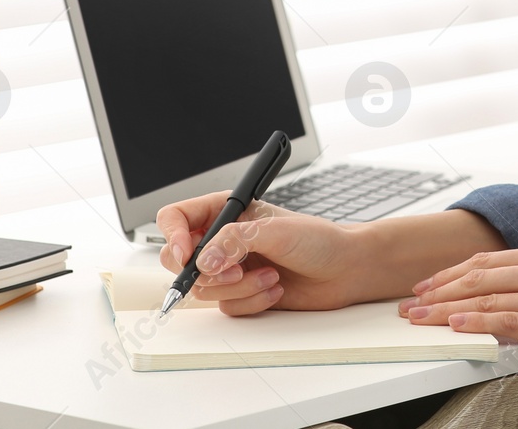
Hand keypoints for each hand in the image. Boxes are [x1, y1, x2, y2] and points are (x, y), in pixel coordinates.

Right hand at [155, 192, 359, 314]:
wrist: (345, 270)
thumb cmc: (318, 240)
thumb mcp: (277, 231)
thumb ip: (236, 241)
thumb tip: (204, 260)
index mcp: (227, 211)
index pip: (176, 218)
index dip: (172, 236)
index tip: (186, 254)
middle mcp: (223, 240)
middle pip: (180, 260)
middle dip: (207, 272)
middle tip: (236, 271)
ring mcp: (231, 268)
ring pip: (204, 288)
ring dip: (239, 288)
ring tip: (271, 275)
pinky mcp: (242, 293)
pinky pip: (226, 307)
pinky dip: (251, 301)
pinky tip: (276, 289)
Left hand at [396, 242, 517, 410]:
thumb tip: (500, 312)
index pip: (488, 260)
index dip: (452, 273)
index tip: (429, 284)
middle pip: (478, 274)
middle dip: (438, 288)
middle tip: (412, 300)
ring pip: (483, 296)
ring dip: (444, 308)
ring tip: (419, 317)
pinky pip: (503, 319)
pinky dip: (473, 321)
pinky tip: (453, 326)